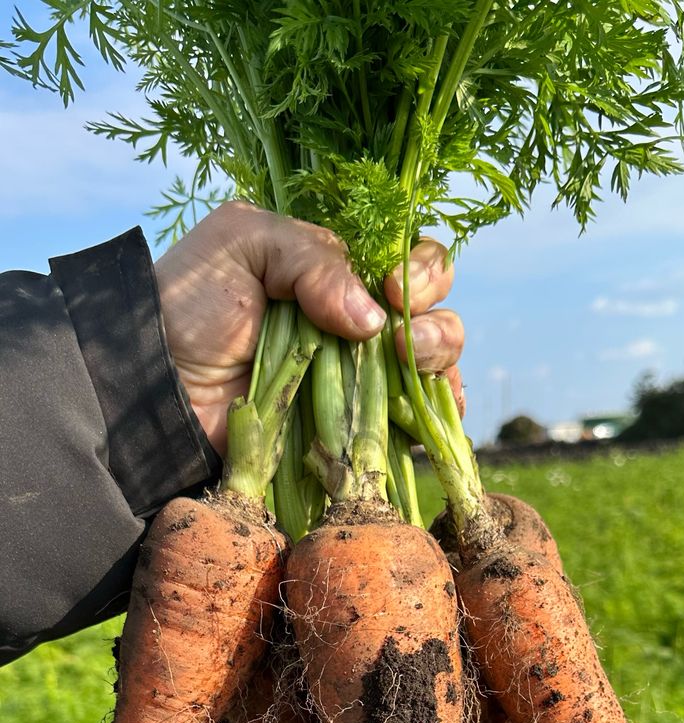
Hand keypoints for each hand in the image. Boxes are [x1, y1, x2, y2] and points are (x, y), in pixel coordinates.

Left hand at [155, 201, 464, 453]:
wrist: (154, 381)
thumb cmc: (190, 302)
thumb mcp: (244, 242)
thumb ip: (311, 257)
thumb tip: (372, 317)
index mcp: (339, 271)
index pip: (409, 261)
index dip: (420, 272)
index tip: (392, 289)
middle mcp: (357, 323)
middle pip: (434, 315)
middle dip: (433, 321)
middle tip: (398, 334)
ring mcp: (357, 379)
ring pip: (434, 367)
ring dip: (438, 362)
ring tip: (402, 364)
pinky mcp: (349, 429)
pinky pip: (411, 426)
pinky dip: (431, 419)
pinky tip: (420, 413)